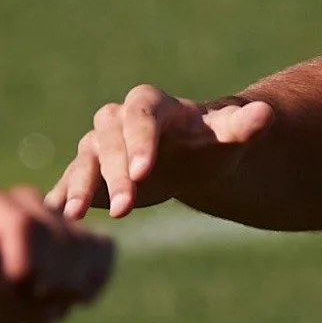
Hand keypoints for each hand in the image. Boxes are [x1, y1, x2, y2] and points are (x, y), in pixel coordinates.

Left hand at [0, 183, 117, 322]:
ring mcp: (52, 218)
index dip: (26, 264)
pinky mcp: (77, 238)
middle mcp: (21, 200)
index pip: (23, 224)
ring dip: (69, 287)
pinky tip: (70, 298)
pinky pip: (102, 249)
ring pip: (84, 244)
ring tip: (43, 305)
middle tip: (28, 303)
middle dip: (49, 279)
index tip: (11, 291)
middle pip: (58, 235)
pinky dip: (92, 282)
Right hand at [48, 84, 264, 218]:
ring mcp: (99, 144)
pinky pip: (71, 180)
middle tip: (125, 208)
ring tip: (75, 214)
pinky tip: (56, 216)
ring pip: (85, 161)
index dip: (139, 142)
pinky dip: (62, 196)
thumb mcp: (229, 136)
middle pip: (109, 142)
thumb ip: (244, 126)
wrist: (191, 157)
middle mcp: (117, 120)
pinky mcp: (88, 170)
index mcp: (151, 106)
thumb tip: (266, 114)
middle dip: (114, 175)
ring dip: (80, 186)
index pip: (140, 116)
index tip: (144, 172)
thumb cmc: (210, 143)